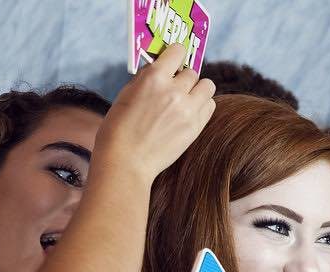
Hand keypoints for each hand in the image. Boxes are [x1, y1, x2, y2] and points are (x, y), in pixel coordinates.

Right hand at [93, 43, 216, 181]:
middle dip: (183, 77)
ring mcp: (188, 110)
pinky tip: (190, 111)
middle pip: (192, 72)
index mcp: (154, 78)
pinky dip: (203, 105)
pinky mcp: (196, 127)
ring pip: (207, 86)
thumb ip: (147, 79)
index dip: (176, 54)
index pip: (177, 52)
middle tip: (175, 86)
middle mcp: (174, 91)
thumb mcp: (127, 93)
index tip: (174, 59)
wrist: (127, 161)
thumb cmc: (119, 128)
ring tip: (187, 98)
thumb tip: (160, 68)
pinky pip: (210, 105)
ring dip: (198, 89)